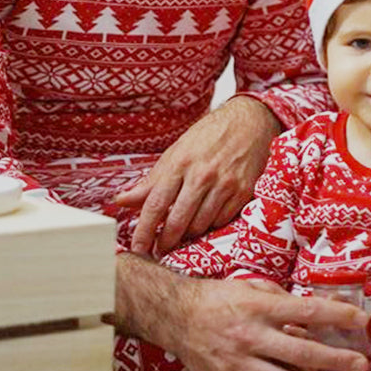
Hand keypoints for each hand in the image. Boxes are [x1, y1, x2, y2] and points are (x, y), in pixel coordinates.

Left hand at [115, 97, 280, 255]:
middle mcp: (202, 175)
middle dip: (166, 241)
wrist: (248, 121)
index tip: (137, 248)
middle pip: (178, 222)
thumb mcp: (176, 152)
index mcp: (180, 163)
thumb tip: (122, 200)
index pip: (156, 204)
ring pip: (200, 225)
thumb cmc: (208, 136)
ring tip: (183, 231)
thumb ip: (151, 181)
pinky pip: (220, 221)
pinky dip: (210, 224)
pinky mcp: (242, 192)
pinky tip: (205, 217)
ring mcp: (224, 184)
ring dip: (188, 234)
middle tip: (160, 249)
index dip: (144, 231)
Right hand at [115, 257, 369, 370]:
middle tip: (361, 366)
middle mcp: (252, 334)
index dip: (335, 317)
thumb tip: (314, 311)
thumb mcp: (251, 286)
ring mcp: (240, 361)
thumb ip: (282, 298)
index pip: (306, 311)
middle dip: (334, 360)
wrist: (176, 315)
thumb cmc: (219, 296)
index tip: (360, 321)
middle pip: (300, 351)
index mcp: (260, 305)